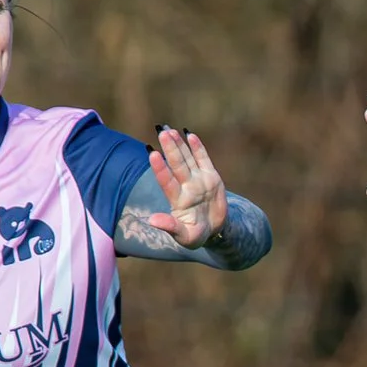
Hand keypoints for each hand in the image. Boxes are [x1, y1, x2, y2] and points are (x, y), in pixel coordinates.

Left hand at [146, 127, 228, 247]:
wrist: (215, 230)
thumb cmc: (196, 235)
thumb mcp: (185, 236)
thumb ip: (170, 227)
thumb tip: (151, 221)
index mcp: (177, 200)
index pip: (166, 181)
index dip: (160, 168)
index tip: (152, 154)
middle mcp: (185, 187)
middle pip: (176, 165)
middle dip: (170, 149)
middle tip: (161, 132)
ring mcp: (198, 180)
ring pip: (187, 159)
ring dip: (179, 144)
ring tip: (170, 130)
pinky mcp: (210, 176)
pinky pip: (203, 159)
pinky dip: (197, 148)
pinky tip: (189, 135)